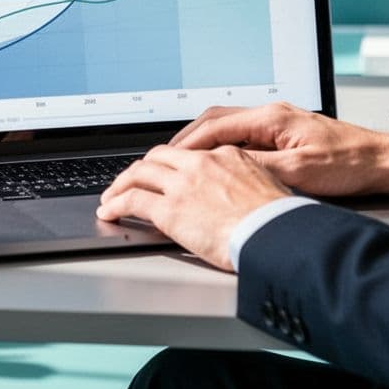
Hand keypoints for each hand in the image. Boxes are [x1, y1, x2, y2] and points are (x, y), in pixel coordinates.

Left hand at [97, 144, 291, 270]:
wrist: (275, 234)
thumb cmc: (278, 221)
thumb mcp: (267, 187)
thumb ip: (245, 183)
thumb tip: (240, 196)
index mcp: (226, 156)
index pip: (188, 154)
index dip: (170, 164)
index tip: (163, 173)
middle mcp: (201, 164)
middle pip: (158, 157)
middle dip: (139, 169)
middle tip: (130, 181)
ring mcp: (183, 185)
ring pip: (139, 173)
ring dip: (121, 184)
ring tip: (112, 197)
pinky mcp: (169, 209)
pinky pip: (132, 200)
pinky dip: (116, 204)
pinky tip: (109, 211)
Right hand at [170, 102, 388, 196]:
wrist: (380, 160)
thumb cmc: (348, 164)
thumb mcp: (300, 172)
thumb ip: (258, 167)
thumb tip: (224, 168)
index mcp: (272, 118)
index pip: (216, 126)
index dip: (189, 144)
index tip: (169, 158)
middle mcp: (272, 114)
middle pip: (216, 120)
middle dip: (188, 138)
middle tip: (167, 157)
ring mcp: (278, 122)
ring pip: (229, 125)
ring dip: (205, 141)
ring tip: (185, 160)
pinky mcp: (285, 133)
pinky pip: (244, 134)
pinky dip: (224, 146)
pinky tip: (219, 162)